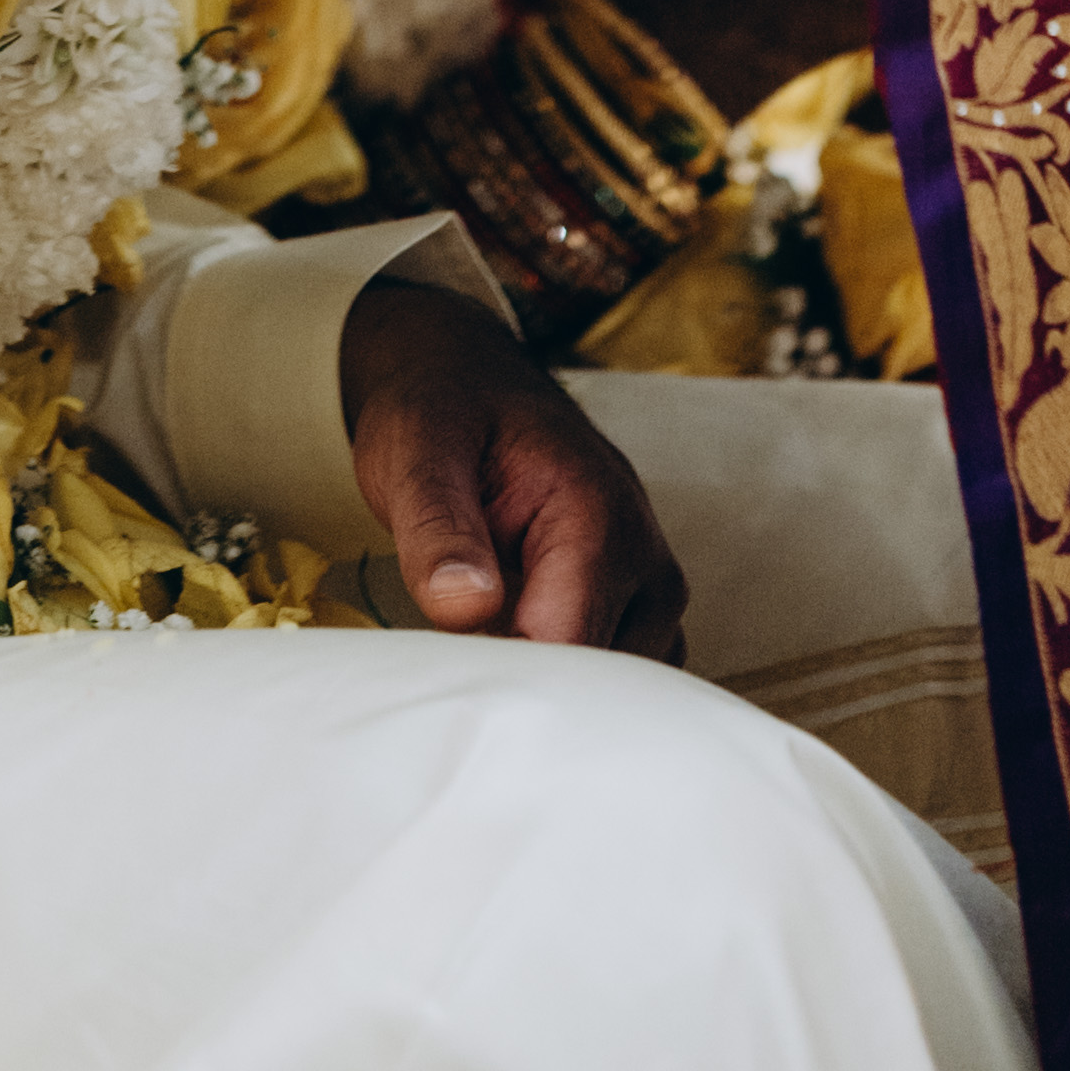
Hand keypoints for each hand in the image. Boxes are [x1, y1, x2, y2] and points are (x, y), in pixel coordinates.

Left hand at [337, 276, 686, 653]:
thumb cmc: (443, 413)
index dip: (505, 678)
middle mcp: (646, 556)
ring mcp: (652, 585)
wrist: (468, 379)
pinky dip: (571, 683)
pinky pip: (621, 674)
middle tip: (457, 652)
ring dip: (550, 686)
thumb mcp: (417, 454)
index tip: (450, 672)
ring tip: (485, 634)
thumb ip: (440, 531)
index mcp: (599, 517)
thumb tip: (465, 609)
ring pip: (614, 691)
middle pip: (600, 684)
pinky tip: (515, 643)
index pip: (568, 650)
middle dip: (528, 689)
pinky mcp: (641, 605)